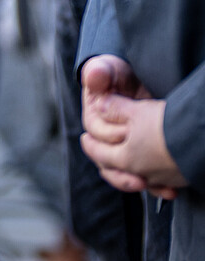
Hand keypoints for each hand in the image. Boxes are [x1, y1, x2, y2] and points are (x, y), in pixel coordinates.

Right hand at [80, 57, 185, 196]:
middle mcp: (103, 138)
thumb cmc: (117, 75)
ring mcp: (120, 150)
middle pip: (105, 162)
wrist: (136, 81)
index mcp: (93, 118)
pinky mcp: (138, 158)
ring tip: (148, 186)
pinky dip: (155, 187)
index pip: (96, 133)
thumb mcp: (109, 69)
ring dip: (133, 183)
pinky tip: (168, 190)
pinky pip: (141, 178)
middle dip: (120, 172)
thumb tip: (92, 76)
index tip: (126, 134)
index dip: (110, 136)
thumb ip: (99, 71)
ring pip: (121, 175)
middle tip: (138, 177)